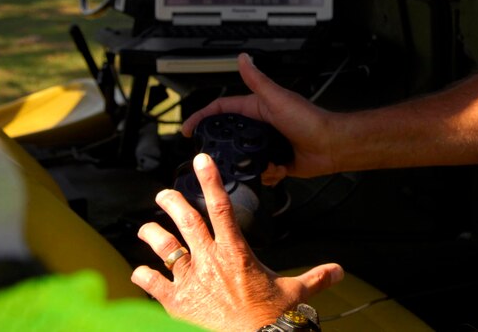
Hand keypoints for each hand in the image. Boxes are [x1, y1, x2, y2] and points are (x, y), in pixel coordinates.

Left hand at [132, 153, 342, 330]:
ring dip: (152, 234)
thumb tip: (339, 270)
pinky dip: (142, 276)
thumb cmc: (270, 318)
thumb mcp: (295, 293)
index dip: (211, 181)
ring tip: (146, 228)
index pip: (222, 207)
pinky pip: (152, 283)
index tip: (201, 161)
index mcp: (236, 252)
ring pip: (165, 247)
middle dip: (172, 202)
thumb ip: (316, 277)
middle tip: (164, 194)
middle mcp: (210, 260)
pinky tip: (139, 272)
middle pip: (186, 220)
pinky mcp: (176, 302)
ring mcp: (191, 280)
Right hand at [182, 53, 340, 181]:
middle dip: (223, 148)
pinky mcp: (276, 162)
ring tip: (260, 163)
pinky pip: (261, 172)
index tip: (188, 129)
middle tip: (217, 158)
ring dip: (247, 164)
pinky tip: (277, 169)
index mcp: (257, 108)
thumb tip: (243, 57)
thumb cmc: (309, 120)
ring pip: (243, 158)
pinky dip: (266, 174)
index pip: (222, 110)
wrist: (332, 145)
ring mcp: (267, 145)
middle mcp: (260, 126)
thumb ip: (258, 80)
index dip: (203, 117)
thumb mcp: (278, 98)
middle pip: (230, 137)